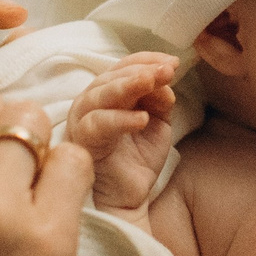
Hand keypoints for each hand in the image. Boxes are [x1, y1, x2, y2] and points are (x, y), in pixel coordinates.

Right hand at [67, 52, 180, 210]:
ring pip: (101, 94)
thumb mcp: (158, 121)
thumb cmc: (137, 156)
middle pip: (113, 76)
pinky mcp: (82, 141)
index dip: (148, 60)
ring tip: (152, 82)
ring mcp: (83, 119)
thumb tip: (164, 80)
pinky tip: (143, 119)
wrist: (129, 195)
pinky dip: (120, 118)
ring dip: (129, 85)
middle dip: (142, 71)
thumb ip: (160, 99)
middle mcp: (91, 101)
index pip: (125, 66)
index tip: (173, 62)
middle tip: (166, 71)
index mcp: (108, 92)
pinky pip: (99, 124)